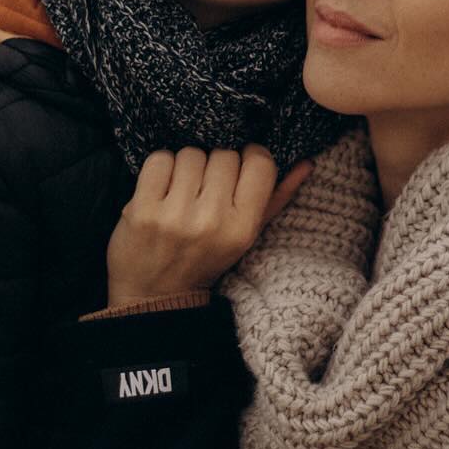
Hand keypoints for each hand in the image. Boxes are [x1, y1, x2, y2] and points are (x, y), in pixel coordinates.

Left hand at [106, 144, 312, 307]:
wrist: (156, 295)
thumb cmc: (205, 259)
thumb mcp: (245, 235)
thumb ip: (276, 198)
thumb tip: (306, 163)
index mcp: (242, 228)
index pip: (260, 162)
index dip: (250, 157)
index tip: (239, 168)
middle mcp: (211, 221)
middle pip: (223, 154)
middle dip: (215, 165)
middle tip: (206, 187)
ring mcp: (174, 215)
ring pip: (191, 153)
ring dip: (186, 166)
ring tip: (183, 190)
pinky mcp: (142, 210)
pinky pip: (159, 160)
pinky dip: (160, 168)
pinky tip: (161, 188)